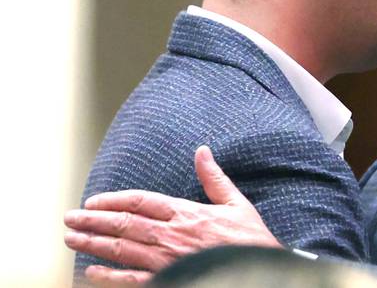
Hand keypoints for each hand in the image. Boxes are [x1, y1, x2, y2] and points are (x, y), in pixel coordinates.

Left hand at [65, 146, 280, 275]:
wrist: (260, 271)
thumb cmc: (250, 239)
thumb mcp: (236, 203)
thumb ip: (214, 177)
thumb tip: (202, 150)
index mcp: (186, 213)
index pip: (141, 202)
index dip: (114, 200)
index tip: (93, 201)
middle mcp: (171, 235)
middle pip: (124, 224)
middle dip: (93, 221)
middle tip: (69, 219)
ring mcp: (167, 260)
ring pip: (122, 250)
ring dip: (93, 244)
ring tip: (71, 240)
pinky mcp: (170, 279)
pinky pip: (133, 280)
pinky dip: (110, 276)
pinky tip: (91, 272)